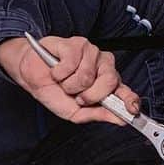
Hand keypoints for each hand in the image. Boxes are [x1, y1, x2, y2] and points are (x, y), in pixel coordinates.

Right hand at [0, 35, 141, 126]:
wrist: (32, 75)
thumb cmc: (54, 91)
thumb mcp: (75, 113)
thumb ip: (97, 114)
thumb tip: (119, 120)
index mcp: (106, 84)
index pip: (125, 91)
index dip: (130, 100)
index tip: (131, 109)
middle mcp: (103, 67)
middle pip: (109, 82)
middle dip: (89, 95)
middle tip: (77, 96)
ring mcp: (91, 53)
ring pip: (87, 75)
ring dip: (69, 84)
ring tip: (63, 81)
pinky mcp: (77, 44)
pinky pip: (71, 64)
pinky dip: (59, 73)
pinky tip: (57, 70)